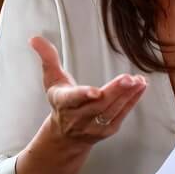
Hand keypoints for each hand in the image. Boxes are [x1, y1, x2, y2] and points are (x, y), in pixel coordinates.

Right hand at [30, 36, 145, 146]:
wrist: (65, 135)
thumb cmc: (61, 101)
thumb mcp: (51, 78)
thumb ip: (47, 57)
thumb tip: (34, 38)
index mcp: (63, 102)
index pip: (72, 99)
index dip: (83, 95)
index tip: (95, 92)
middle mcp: (77, 117)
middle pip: (98, 105)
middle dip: (114, 92)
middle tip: (128, 78)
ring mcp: (92, 126)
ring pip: (111, 111)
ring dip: (127, 96)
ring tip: (138, 80)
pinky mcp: (106, 131)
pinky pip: (121, 115)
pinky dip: (132, 101)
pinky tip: (140, 87)